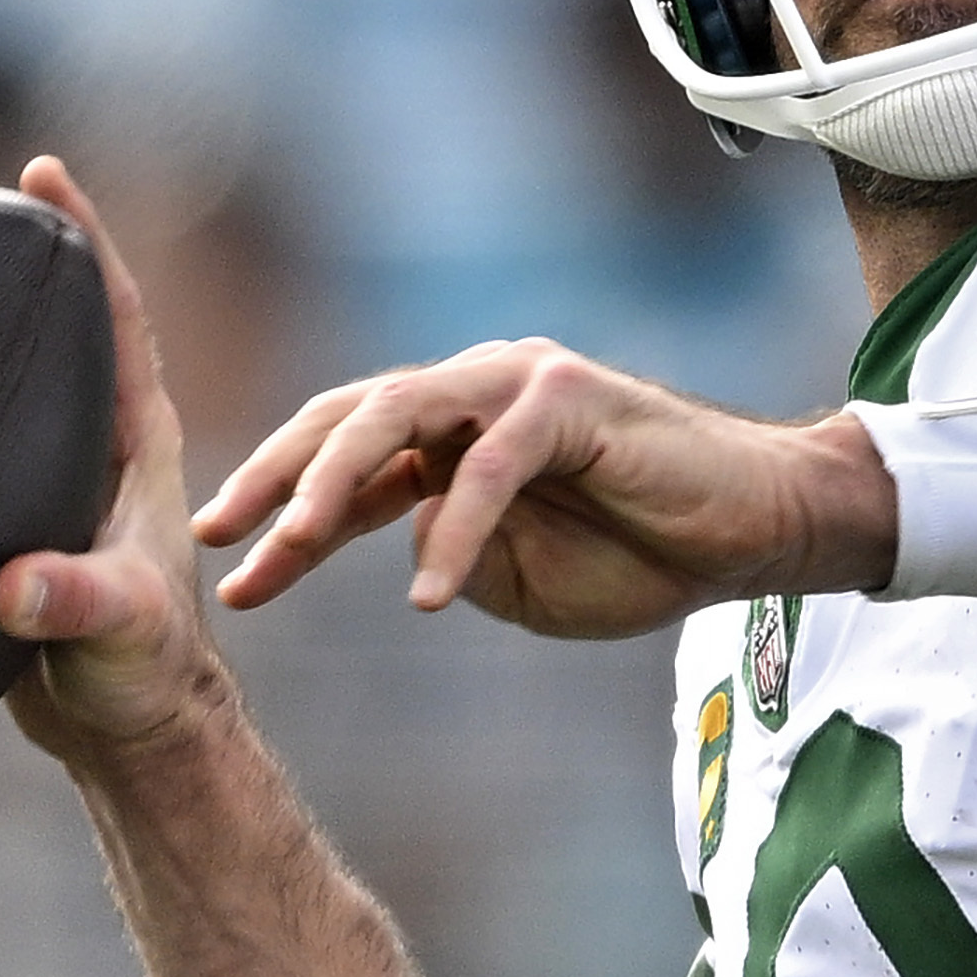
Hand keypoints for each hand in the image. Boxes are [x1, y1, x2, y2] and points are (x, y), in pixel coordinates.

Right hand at [0, 157, 234, 764]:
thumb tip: (12, 588)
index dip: (81, 237)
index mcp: (137, 441)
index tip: (39, 172)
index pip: (115, 311)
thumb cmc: (147, 676)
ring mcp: (48, 476)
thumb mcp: (120, 633)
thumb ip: (75, 604)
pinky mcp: (4, 519)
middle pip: (39, 322)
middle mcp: (95, 442)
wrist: (130, 731)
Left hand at [194, 342, 899, 640]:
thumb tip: (401, 544)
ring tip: (293, 548)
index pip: (343, 459)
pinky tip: (429, 594)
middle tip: (218, 536)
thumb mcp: (521, 578)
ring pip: (399, 416)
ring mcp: (520, 382)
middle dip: (274, 479)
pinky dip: (455, 529)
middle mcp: (475, 388)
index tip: (222, 566)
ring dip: (336, 484)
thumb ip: (453, 553)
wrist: (758, 531)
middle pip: (346, 417)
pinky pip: (489, 465)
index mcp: (454, 430)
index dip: (277, 509)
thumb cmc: (646, 552)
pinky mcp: (570, 400)